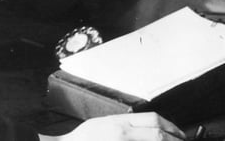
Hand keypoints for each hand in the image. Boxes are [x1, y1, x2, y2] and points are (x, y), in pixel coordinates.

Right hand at [39, 112, 185, 140]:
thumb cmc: (81, 139)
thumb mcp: (102, 123)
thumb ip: (122, 124)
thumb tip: (144, 128)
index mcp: (117, 123)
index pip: (152, 120)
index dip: (170, 126)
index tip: (178, 132)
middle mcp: (122, 134)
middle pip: (158, 134)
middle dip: (174, 139)